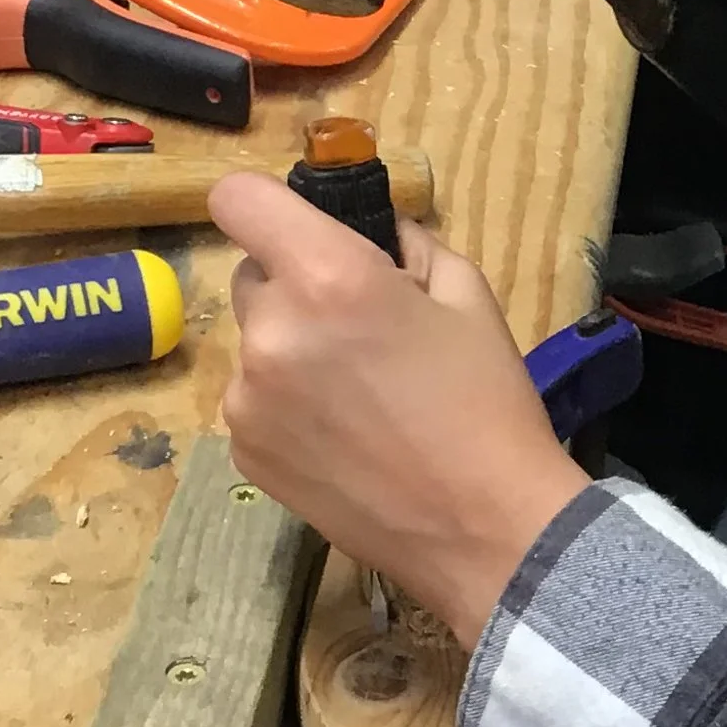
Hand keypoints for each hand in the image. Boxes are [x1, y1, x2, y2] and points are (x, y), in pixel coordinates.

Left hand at [209, 172, 586, 644]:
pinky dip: (286, 405)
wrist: (485, 528)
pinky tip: (344, 436)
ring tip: (358, 394)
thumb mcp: (467, 295)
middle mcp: (271, 332)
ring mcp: (248, 399)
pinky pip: (254, 400)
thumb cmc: (488, 404)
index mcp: (327, 278)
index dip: (262, 203)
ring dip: (290, 349)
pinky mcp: (245, 450)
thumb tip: (372, 235)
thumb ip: (406, 245)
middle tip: (358, 326)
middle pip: (251, 274)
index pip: (238, 199)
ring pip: (255, 342)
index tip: (295, 226)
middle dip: (295, 285)